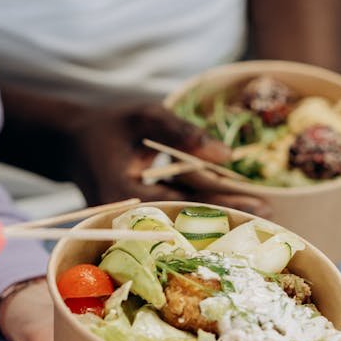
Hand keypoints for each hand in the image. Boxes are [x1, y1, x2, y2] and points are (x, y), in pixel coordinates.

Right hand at [72, 101, 271, 215]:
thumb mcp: (144, 116)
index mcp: (122, 192)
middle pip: (187, 220)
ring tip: (260, 213)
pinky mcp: (136, 223)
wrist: (70, 144)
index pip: (182, 203)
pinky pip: (174, 218)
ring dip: (220, 217)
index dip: (222, 204)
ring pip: (183, 222)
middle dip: (229, 215)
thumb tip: (228, 153)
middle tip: (269, 213)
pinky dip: (202, 212)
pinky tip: (233, 209)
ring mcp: (130, 224)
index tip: (258, 202)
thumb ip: (183, 133)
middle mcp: (126, 217)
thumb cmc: (107, 125)